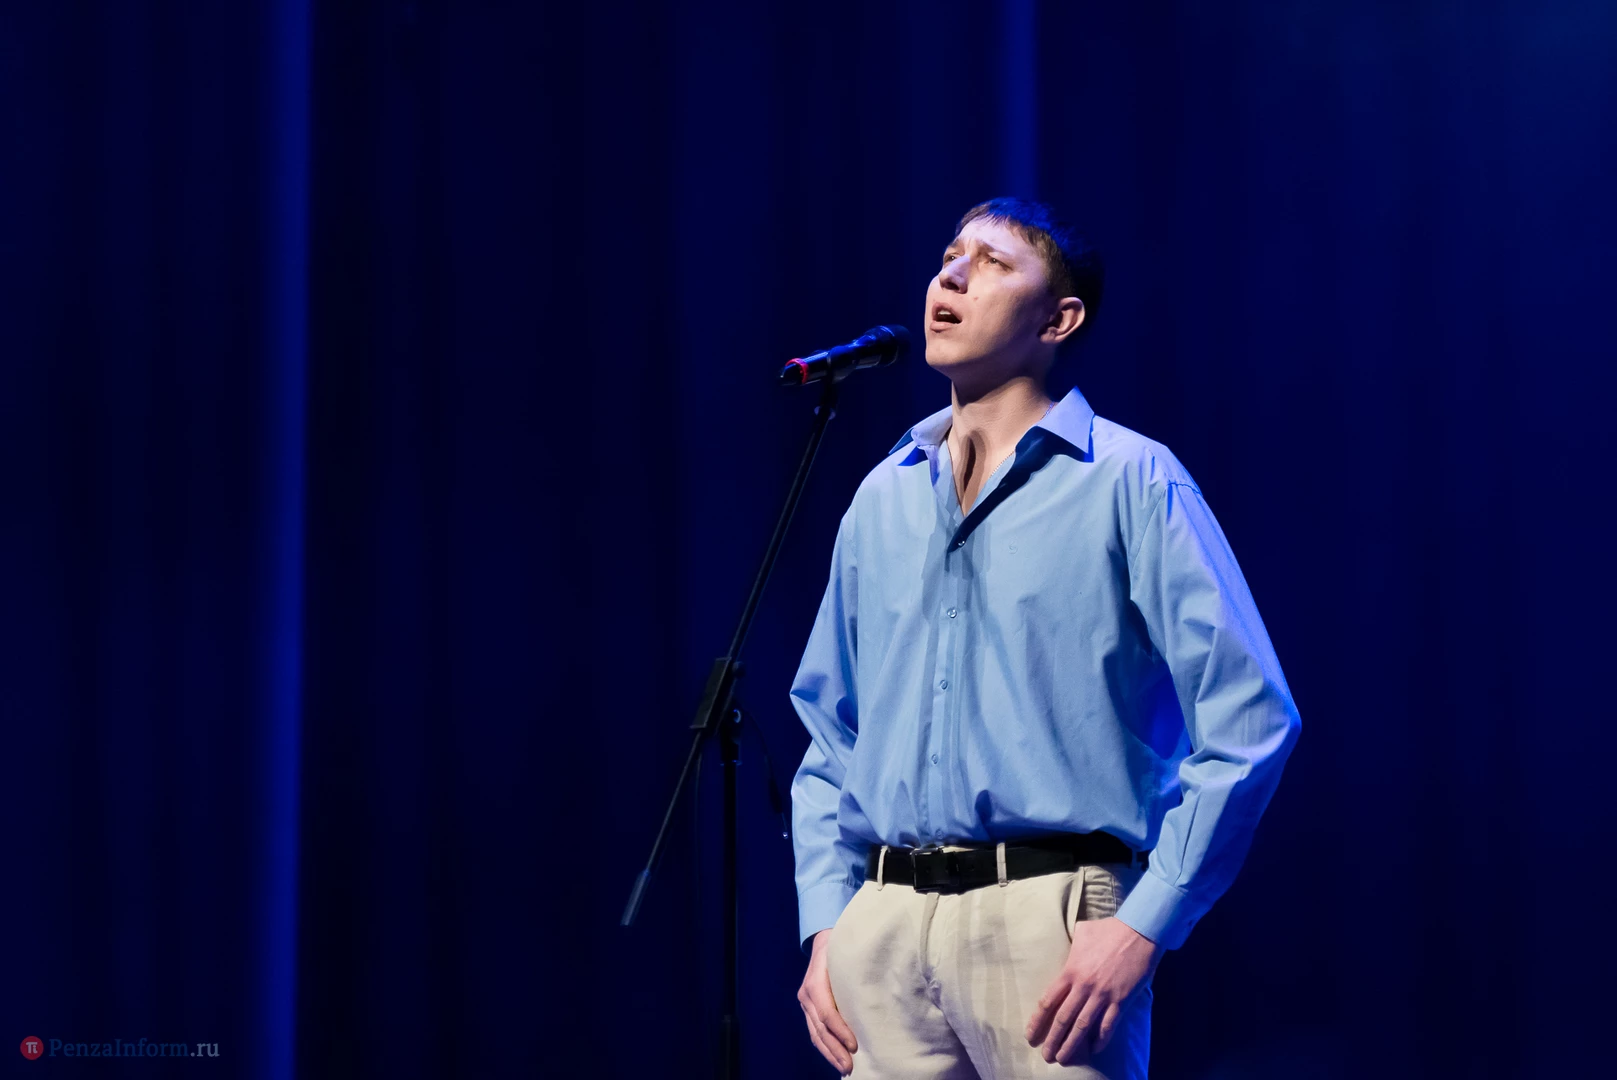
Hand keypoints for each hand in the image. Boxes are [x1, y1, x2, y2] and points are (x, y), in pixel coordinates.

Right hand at [798, 929, 857, 1074]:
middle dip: (834, 1049)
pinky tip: (836, 1057)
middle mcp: (807, 994)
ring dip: (829, 1053)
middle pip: (819, 1028)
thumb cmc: (841, 947)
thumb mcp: (847, 955)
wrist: (824, 940)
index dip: (840, 1031)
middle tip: (849, 1066)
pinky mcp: (809, 1008)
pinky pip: (815, 1031)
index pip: (826, 1012)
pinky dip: (825, 1046)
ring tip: (844, 1068)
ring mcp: (805, 1002)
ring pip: (815, 1034)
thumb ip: (856, 973)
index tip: (854, 1046)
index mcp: (815, 981)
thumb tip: (879, 991)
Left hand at [1025, 916, 1162, 1065]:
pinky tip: (1094, 1050)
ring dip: (1072, 1045)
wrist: (1139, 932)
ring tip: (1063, 1059)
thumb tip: (1065, 945)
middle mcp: (1084, 986)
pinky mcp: (1121, 1000)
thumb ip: (1071, 945)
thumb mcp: (1083, 932)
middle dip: (1052, 1040)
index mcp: (1071, 970)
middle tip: (1046, 1056)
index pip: (1048, 1001)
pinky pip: (1108, 1025)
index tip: (1030, 1035)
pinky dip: (1100, 1039)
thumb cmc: (1109, 929)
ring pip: (1082, 1026)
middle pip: (1063, 1019)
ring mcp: (1103, 995)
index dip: (1037, 1021)